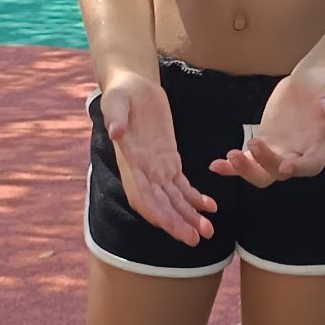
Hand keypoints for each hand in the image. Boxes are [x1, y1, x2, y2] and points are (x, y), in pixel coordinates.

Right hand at [100, 72, 216, 245]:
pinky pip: (183, 185)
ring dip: (189, 216)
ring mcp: (157, 167)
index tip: (169, 225)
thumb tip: (116, 132)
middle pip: (161, 204)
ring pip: (174, 199)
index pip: (141, 195)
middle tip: (195, 238)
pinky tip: (210, 207)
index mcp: (129, 162)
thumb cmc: (119, 93)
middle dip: (177, 223)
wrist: (133, 86)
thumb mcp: (114, 101)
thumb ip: (114, 117)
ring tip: (208, 230)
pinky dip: (195, 198)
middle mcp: (142, 171)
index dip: (155, 212)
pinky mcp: (169, 159)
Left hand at [213, 63, 324, 185]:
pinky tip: (216, 165)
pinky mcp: (264, 145)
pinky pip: (247, 161)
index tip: (284, 167)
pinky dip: (231, 167)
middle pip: (280, 173)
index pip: (311, 165)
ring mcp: (280, 152)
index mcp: (321, 147)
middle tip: (252, 145)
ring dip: (245, 169)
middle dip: (265, 164)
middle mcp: (299, 156)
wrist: (311, 82)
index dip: (298, 169)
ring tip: (230, 156)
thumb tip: (324, 106)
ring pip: (261, 173)